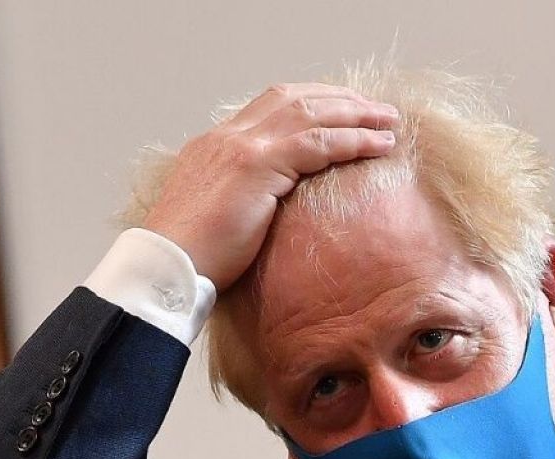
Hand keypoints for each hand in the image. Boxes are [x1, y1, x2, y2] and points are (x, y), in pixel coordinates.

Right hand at [142, 83, 397, 290]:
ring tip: (388, 122)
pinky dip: (353, 141)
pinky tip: (378, 146)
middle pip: (294, 98)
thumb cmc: (190, 255)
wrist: (166, 264)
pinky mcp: (256, 166)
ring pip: (311, 113)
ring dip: (356, 116)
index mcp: (215, 145)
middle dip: (340, 100)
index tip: (342, 111)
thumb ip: (240, 197)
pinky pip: (317, 144)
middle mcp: (227, 136)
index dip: (312, 102)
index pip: (270, 105)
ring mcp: (242, 147)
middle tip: (375, 110)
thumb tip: (267, 209)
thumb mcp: (216, 214)